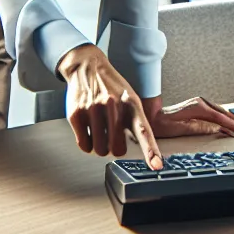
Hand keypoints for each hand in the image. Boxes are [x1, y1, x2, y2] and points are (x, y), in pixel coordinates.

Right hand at [58, 43, 160, 164]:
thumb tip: (139, 146)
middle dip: (115, 148)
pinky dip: (87, 144)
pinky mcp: (76, 114)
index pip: (143, 130)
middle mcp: (113, 106)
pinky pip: (84, 145)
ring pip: (99, 149)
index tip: (156, 165)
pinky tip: (88, 130)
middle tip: (111, 137)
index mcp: (131, 103)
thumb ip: (134, 119)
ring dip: (99, 146)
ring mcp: (94, 109)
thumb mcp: (129, 97)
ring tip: (99, 130)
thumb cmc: (110, 86)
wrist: (87, 67)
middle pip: (117, 148)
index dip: (150, 150)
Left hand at [143, 95, 233, 139]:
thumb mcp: (183, 129)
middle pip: (222, 112)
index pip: (219, 117)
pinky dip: (222, 117)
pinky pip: (214, 111)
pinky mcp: (197, 106)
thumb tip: (217, 129)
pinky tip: (226, 123)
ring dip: (229, 119)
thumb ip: (201, 128)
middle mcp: (200, 102)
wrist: (152, 117)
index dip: (231, 124)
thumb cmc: (163, 124)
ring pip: (219, 111)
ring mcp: (199, 103)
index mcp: (198, 107)